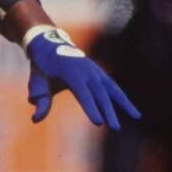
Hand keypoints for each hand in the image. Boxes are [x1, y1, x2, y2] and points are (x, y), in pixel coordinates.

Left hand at [25, 27, 139, 129]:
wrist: (50, 44)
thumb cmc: (42, 66)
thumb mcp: (37, 80)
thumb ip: (39, 99)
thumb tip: (35, 119)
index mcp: (71, 72)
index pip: (83, 93)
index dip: (90, 107)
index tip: (98, 122)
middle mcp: (86, 70)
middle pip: (100, 93)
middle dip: (108, 111)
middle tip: (114, 127)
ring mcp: (95, 71)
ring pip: (112, 89)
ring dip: (124, 103)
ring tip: (136, 117)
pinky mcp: (99, 73)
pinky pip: (113, 86)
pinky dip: (123, 98)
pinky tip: (133, 110)